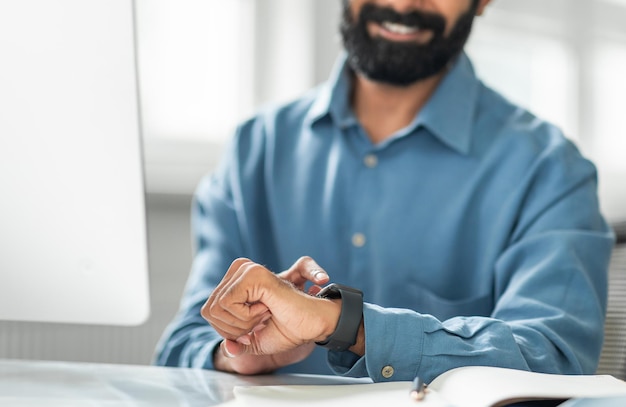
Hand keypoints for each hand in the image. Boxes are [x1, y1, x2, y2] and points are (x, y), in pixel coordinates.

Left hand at [205, 257, 337, 373]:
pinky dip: (246, 316)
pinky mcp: (254, 274)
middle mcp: (240, 270)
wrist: (311, 325)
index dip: (228, 329)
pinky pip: (228, 303)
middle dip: (232, 328)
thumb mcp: (254, 341)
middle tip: (260, 321)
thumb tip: (226, 348)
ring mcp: (247, 270)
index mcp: (237, 281)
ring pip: (217, 307)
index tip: (254, 325)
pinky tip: (266, 309)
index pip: (208, 310)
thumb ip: (236, 345)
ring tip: (264, 314)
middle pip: (209, 310)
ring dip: (241, 322)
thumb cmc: (288, 328)